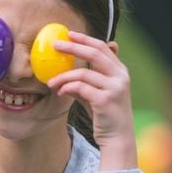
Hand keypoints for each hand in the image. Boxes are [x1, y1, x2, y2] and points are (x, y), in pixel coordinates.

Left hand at [46, 31, 137, 169]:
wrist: (117, 138)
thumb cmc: (104, 115)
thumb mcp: (95, 93)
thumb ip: (85, 80)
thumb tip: (65, 71)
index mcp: (119, 71)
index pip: (102, 48)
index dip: (85, 39)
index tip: (69, 34)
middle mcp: (120, 76)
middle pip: (95, 53)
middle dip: (73, 47)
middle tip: (55, 46)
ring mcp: (114, 88)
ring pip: (83, 73)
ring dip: (63, 76)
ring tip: (51, 82)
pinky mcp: (105, 100)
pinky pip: (80, 87)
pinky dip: (67, 87)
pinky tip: (60, 92)